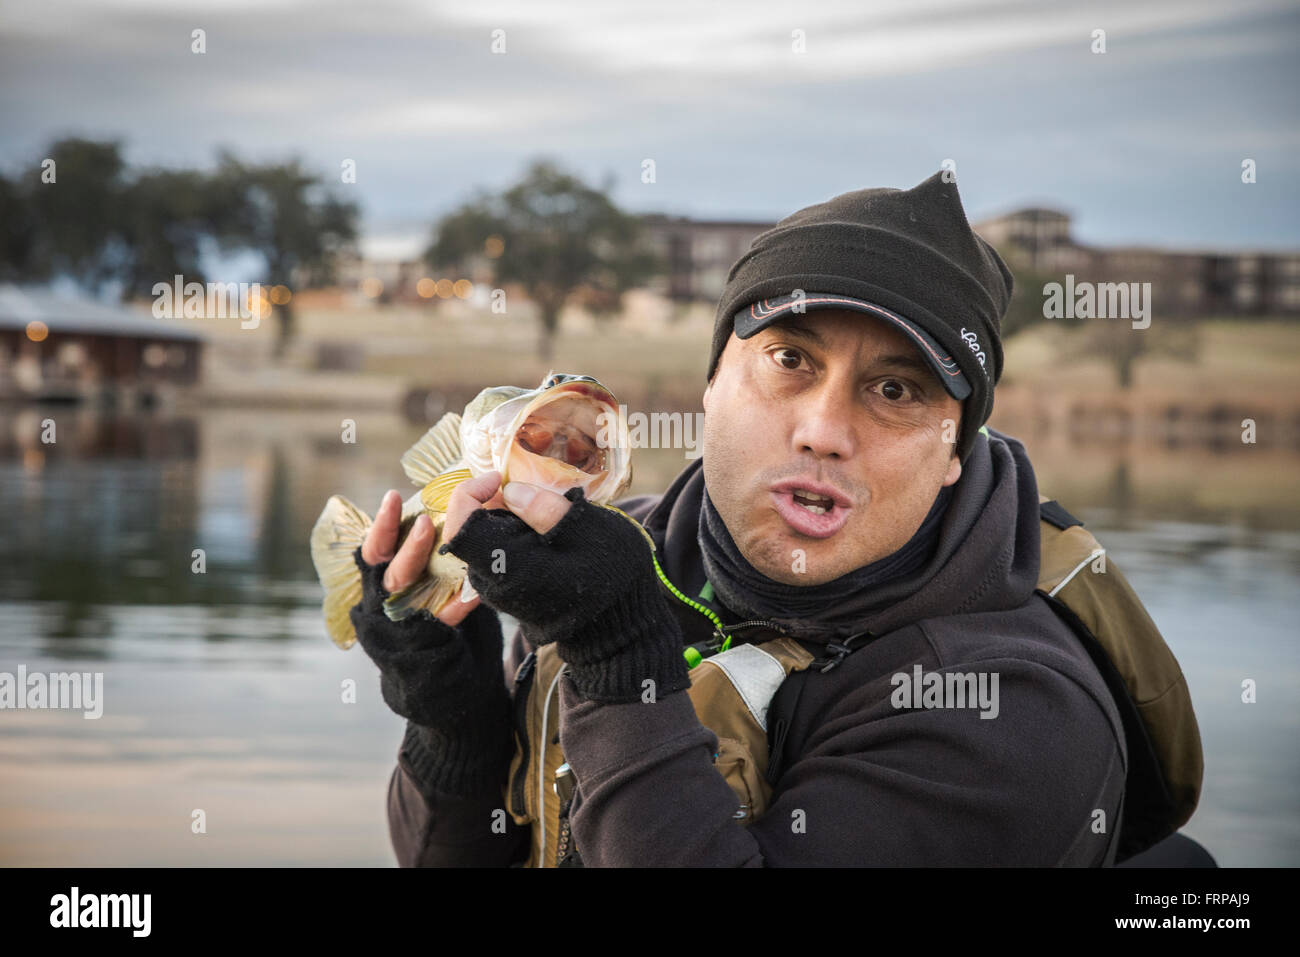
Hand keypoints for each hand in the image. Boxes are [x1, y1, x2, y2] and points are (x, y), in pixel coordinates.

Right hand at [350, 482, 513, 795]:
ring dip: (417, 562)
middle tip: (421, 516)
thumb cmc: (446, 628)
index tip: (392, 496)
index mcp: (381, 587)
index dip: (380, 524)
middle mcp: (381, 609)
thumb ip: (435, 556)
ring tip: (436, 537)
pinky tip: (475, 592)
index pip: (373, 550)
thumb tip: (455, 508)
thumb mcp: (434, 588)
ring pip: (400, 592)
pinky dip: (458, 605)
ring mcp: (398, 632)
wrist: (452, 692)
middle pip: (381, 567)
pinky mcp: (422, 652)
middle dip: (398, 539)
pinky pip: (440, 623)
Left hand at [439, 484, 689, 702]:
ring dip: (504, 519)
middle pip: (471, 532)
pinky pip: (498, 557)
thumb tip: (512, 491)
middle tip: (526, 487)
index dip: (470, 493)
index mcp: (509, 567)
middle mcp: (495, 584)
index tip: (500, 477)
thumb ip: (547, 509)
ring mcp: (501, 593)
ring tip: (539, 507)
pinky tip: (542, 530)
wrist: (621, 626)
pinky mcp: (511, 595)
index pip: (461, 527)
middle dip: (491, 502)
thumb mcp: (589, 531)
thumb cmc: (612, 575)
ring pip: (484, 544)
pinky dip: (512, 536)